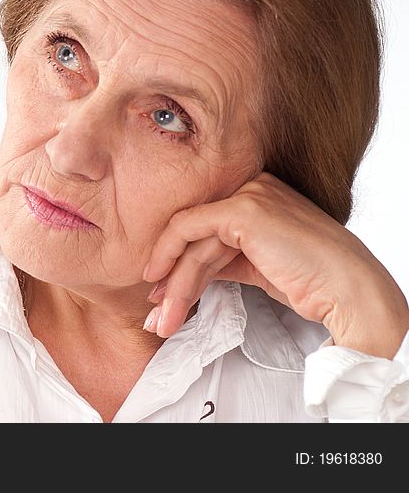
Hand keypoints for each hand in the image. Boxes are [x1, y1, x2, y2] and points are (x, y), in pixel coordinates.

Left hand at [142, 172, 408, 358]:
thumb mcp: (257, 265)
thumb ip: (223, 259)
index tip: (161, 289)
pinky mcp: (244, 208)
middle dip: (171, 275)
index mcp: (259, 194)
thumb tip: (181, 274)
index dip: (179, 259)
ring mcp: (249, 193)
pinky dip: (171, 259)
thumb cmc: (312, 282)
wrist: (349, 291)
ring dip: (174, 284)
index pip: (206, 226)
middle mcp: (252, 186)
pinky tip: (164, 287)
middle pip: (196, 233)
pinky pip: (189, 230)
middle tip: (155, 311)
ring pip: (190, 238)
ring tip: (163, 320)